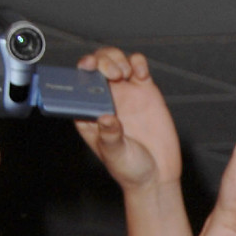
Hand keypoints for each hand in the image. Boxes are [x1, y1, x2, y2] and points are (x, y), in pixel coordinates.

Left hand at [73, 48, 180, 191]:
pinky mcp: (146, 91)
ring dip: (117, 59)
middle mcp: (105, 99)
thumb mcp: (115, 155)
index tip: (87, 69)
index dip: (79, 71)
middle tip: (111, 74)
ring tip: (124, 74)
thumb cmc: (130, 169)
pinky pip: (138, 66)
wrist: (158, 175)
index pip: (77, 83)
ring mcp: (125, 93)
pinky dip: (138, 62)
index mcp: (88, 112)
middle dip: (100, 61)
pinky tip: (140, 74)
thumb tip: (106, 118)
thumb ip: (110, 136)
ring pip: (114, 60)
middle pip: (95, 65)